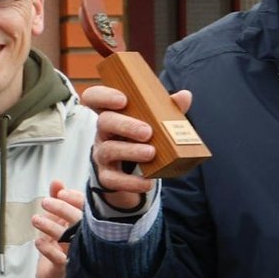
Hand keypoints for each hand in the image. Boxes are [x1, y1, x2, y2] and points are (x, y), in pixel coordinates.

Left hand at [31, 179, 83, 277]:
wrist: (54, 273)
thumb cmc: (61, 240)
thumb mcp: (58, 217)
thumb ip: (58, 198)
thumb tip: (57, 181)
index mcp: (86, 224)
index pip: (86, 207)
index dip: (75, 198)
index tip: (61, 193)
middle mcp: (86, 238)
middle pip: (78, 220)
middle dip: (61, 209)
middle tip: (45, 202)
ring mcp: (78, 253)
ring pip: (67, 238)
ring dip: (49, 226)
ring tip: (35, 219)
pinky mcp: (67, 268)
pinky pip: (59, 258)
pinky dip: (47, 249)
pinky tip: (38, 241)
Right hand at [81, 85, 192, 210]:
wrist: (133, 172)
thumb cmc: (141, 139)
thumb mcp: (153, 121)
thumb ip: (167, 108)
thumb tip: (184, 96)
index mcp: (112, 113)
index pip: (94, 97)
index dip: (104, 95)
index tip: (123, 100)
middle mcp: (103, 132)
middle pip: (104, 122)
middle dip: (126, 125)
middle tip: (148, 132)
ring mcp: (102, 154)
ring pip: (109, 150)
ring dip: (131, 151)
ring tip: (151, 153)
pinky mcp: (106, 177)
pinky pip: (113, 180)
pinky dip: (130, 182)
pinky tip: (147, 182)